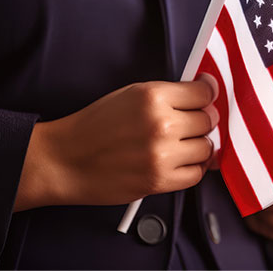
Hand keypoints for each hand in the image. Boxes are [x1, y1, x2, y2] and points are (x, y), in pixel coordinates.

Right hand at [14, 75, 218, 210]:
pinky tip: (179, 161)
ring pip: (206, 147)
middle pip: (207, 119)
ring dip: (198, 145)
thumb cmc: (93, 126)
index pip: (203, 92)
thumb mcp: (129, 94)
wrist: (65, 159)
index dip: (207, 93)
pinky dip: (192, 168)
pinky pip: (196, 174)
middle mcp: (160, 124)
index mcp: (152, 97)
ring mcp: (162, 154)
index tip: (207, 96)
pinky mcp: (159, 181)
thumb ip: (166, 95)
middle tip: (189, 122)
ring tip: (180, 143)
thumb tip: (201, 96)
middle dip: (201, 119)